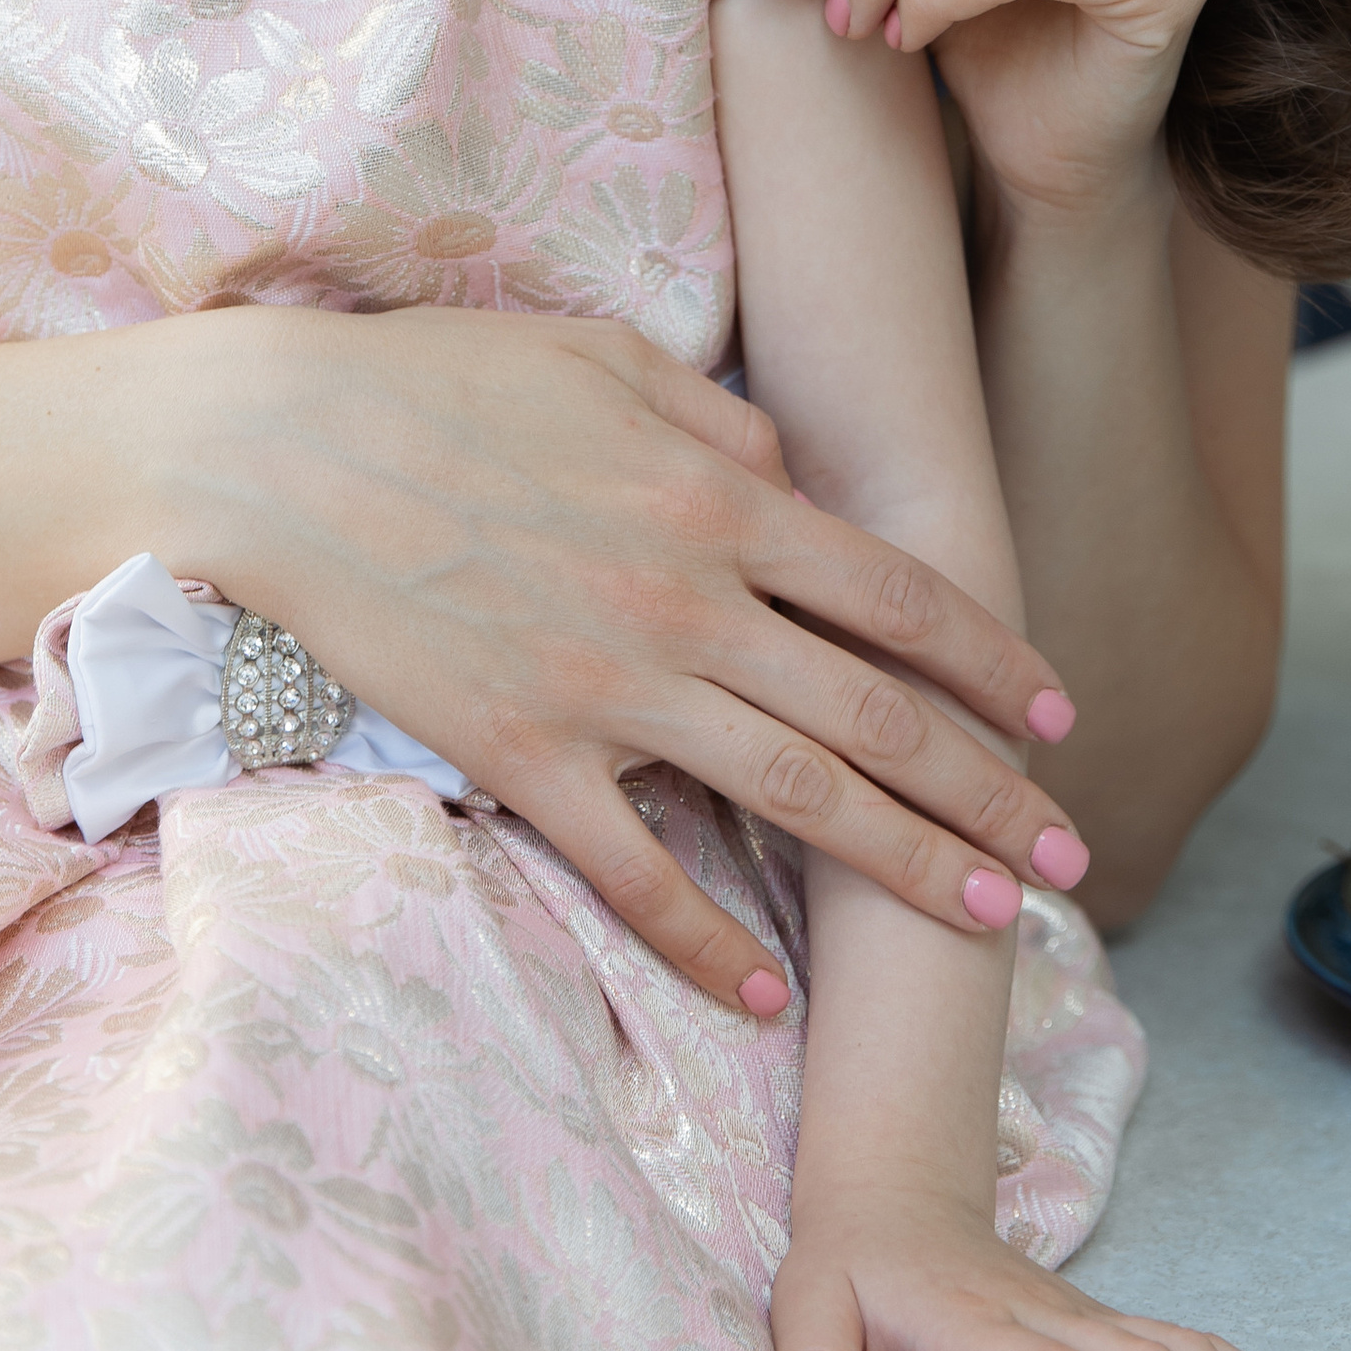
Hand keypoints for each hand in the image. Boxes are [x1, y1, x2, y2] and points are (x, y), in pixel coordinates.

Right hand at [210, 304, 1085, 1016]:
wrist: (279, 449)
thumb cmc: (437, 381)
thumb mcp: (602, 358)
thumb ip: (718, 422)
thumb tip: (792, 480)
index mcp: (718, 497)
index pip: (897, 595)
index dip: (991, 659)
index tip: (1056, 714)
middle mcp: (689, 603)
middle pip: (877, 719)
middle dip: (991, 795)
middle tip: (1070, 859)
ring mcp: (608, 689)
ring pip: (797, 801)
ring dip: (909, 868)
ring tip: (993, 924)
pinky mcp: (522, 756)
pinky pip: (637, 870)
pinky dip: (708, 941)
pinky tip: (767, 992)